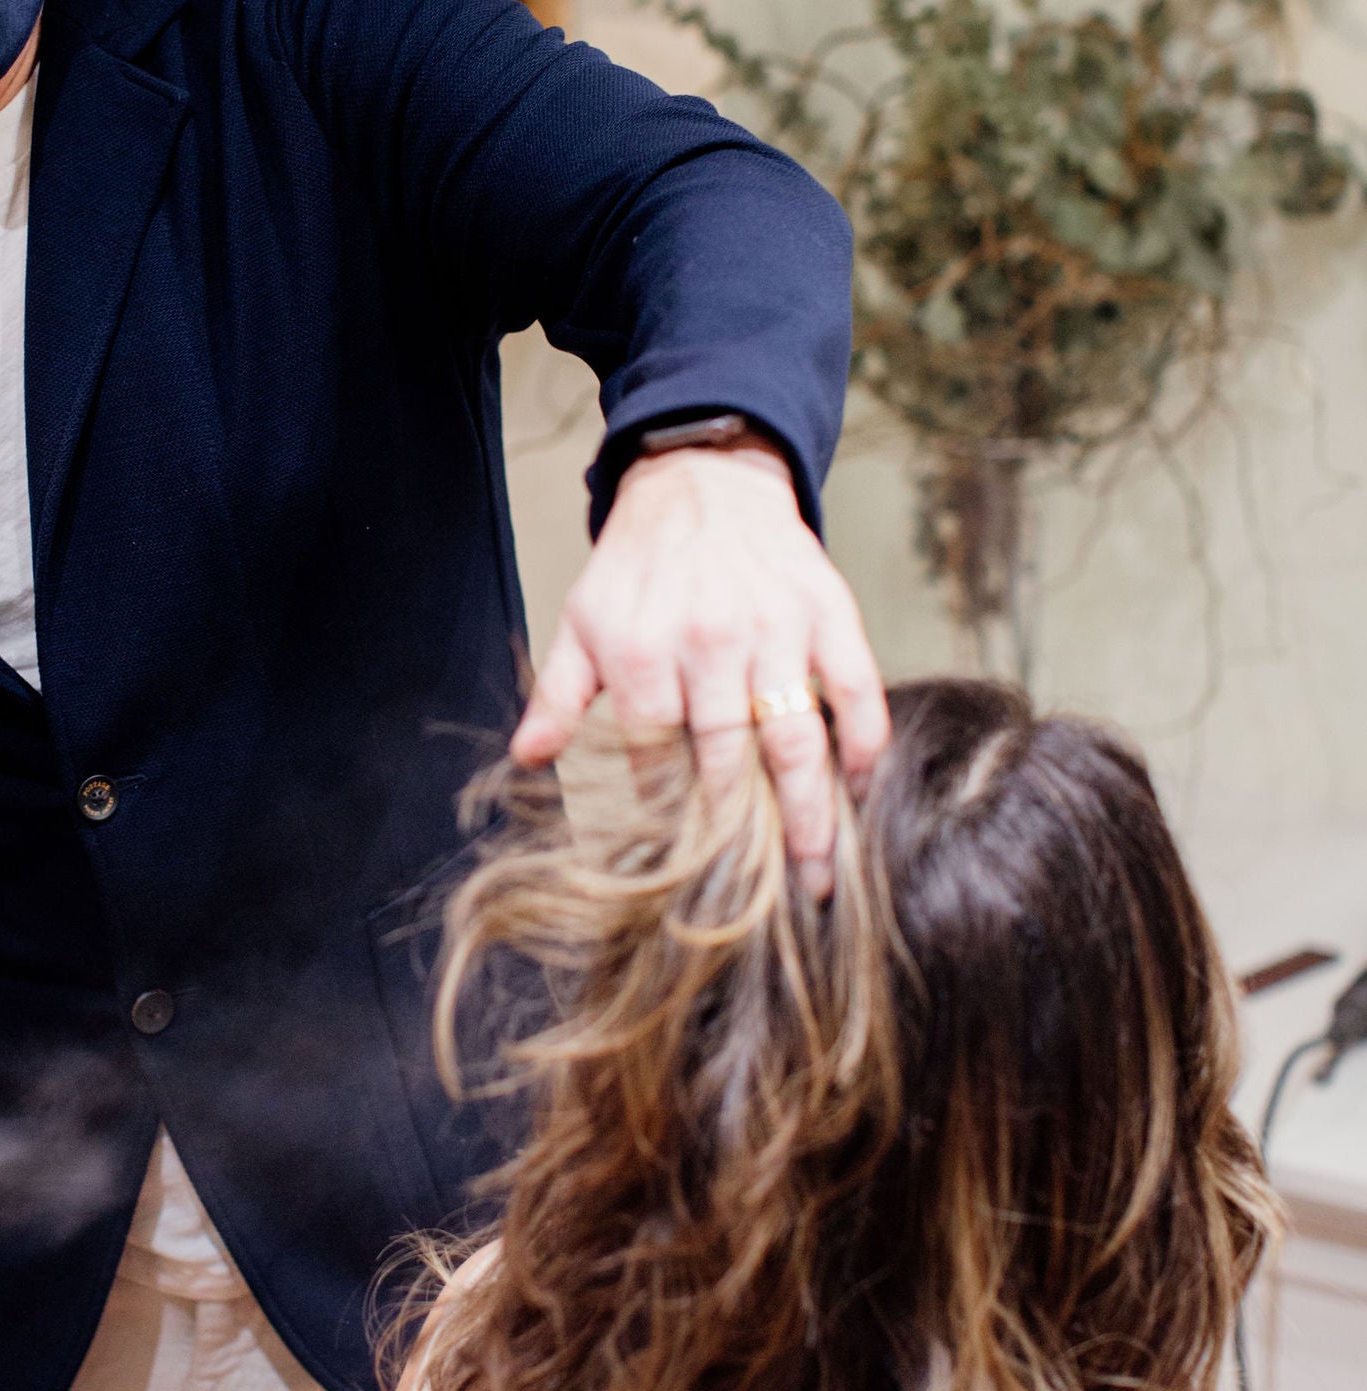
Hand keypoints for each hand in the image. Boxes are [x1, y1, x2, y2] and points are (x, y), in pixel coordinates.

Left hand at [511, 441, 889, 894]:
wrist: (704, 481)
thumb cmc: (638, 567)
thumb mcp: (582, 623)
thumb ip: (559, 696)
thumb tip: (526, 760)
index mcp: (642, 652)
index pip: (655, 761)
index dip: (671, 821)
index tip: (686, 875)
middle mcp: (709, 643)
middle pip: (728, 765)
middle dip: (744, 845)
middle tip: (763, 908)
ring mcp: (775, 629)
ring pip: (796, 741)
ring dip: (811, 817)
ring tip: (820, 878)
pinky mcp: (829, 613)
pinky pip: (859, 691)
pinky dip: (865, 746)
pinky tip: (862, 791)